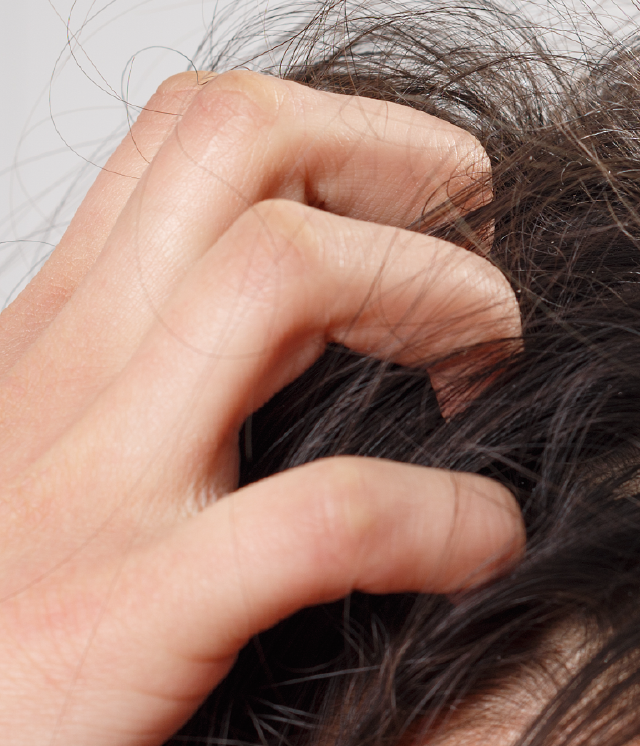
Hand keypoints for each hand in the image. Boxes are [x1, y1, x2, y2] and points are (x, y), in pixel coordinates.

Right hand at [0, 71, 524, 745]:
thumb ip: (152, 390)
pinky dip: (442, 519)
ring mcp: (100, 481)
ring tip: (487, 382)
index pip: (202, 131)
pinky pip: (328, 517)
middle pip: (246, 138)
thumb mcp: (43, 460)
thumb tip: (308, 373)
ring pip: (282, 270)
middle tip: (488, 270)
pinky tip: (486, 544)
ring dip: (436, 298)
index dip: (355, 136)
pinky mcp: (133, 613)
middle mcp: (74, 366)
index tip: (439, 223)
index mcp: (65, 329)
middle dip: (412, 166)